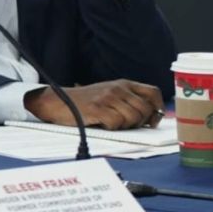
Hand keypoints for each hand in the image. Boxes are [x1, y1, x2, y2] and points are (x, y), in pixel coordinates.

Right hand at [24, 80, 164, 129]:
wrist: (56, 101)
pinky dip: (111, 128)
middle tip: (126, 126)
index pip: (153, 93)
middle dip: (139, 122)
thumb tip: (151, 117)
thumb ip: (128, 101)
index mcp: (123, 84)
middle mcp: (118, 88)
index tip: (151, 120)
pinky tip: (101, 124)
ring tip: (111, 123)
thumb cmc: (83, 102)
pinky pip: (116, 123)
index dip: (156, 108)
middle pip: (144, 109)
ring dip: (124, 126)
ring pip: (133, 117)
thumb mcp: (108, 94)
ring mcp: (107, 97)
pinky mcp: (97, 108)